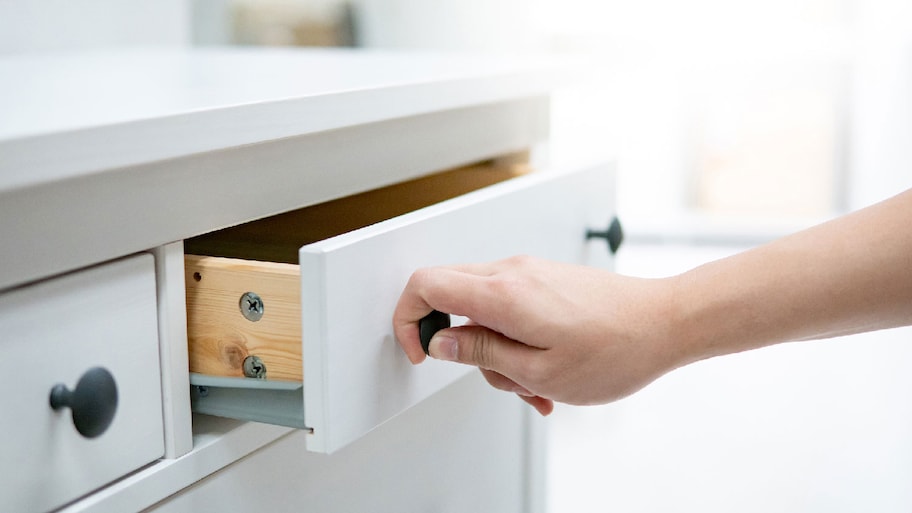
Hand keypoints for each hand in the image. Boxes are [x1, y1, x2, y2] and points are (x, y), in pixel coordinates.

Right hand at [392, 255, 683, 414]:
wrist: (665, 323)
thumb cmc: (615, 349)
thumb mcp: (538, 370)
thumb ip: (480, 352)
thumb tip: (441, 340)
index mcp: (503, 293)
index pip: (425, 284)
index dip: (409, 319)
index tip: (421, 351)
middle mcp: (512, 272)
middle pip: (449, 295)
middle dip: (461, 345)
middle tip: (493, 375)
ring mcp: (530, 272)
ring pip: (482, 309)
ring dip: (497, 351)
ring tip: (535, 383)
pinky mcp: (545, 278)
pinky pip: (510, 307)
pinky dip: (516, 340)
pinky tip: (547, 369)